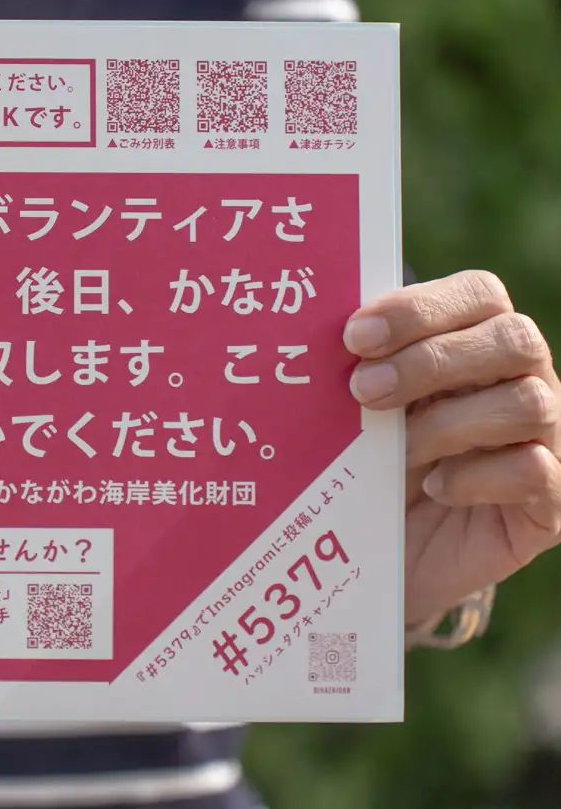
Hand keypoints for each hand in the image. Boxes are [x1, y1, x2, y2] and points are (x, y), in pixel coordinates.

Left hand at [344, 271, 560, 627]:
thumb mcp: (358, 411)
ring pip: (528, 403)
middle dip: (430, 361)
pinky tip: (435, 488)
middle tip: (362, 391)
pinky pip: (535, 471)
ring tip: (395, 450)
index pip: (479, 294)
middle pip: (514, 339)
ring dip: (447, 423)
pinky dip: (475, 477)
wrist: (380, 554)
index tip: (353, 337)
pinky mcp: (551, 505)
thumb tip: (311, 336)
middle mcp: (526, 382)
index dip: (419, 309)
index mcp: (478, 342)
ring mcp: (548, 441)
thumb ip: (358, 367)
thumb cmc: (368, 465)